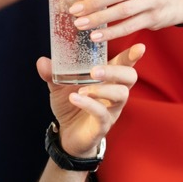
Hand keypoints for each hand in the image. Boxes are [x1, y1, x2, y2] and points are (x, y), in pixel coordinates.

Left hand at [38, 44, 143, 158]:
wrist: (66, 135)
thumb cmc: (70, 106)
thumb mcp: (59, 87)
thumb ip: (52, 74)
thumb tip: (42, 61)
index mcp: (108, 79)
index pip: (125, 64)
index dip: (132, 55)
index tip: (140, 46)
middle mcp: (115, 92)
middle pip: (130, 77)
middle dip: (116, 70)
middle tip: (96, 70)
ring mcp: (111, 109)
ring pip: (121, 95)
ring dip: (103, 89)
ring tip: (83, 89)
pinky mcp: (103, 124)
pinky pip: (102, 113)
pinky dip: (89, 104)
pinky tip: (75, 98)